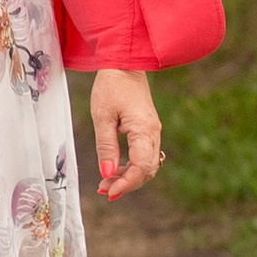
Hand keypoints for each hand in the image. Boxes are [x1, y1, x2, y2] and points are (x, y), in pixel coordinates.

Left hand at [91, 66, 162, 199]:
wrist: (124, 63)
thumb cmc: (111, 86)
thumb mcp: (102, 116)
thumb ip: (106, 147)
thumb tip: (107, 174)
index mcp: (144, 130)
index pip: (141, 167)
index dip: (126, 184)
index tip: (108, 192)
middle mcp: (153, 133)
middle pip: (147, 170)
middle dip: (126, 184)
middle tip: (103, 190)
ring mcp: (152, 132)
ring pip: (147, 165)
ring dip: (128, 177)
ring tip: (105, 182)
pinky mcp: (147, 130)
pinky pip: (144, 155)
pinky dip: (131, 166)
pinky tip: (115, 169)